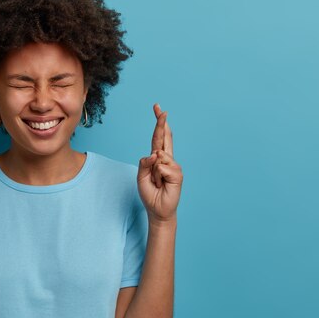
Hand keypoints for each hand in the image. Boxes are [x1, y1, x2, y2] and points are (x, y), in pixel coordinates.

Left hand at [137, 103, 182, 224]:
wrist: (157, 209)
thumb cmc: (150, 192)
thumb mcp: (141, 176)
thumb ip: (145, 163)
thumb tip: (155, 153)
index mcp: (157, 157)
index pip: (158, 137)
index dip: (159, 123)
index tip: (158, 109)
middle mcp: (166, 159)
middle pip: (165, 137)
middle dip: (161, 123)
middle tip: (161, 109)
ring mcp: (173, 165)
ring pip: (158, 157)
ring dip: (153, 172)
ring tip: (156, 182)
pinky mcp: (177, 174)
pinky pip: (162, 167)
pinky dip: (158, 177)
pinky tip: (162, 184)